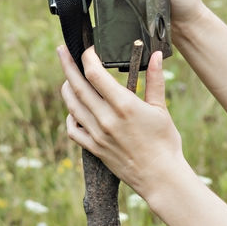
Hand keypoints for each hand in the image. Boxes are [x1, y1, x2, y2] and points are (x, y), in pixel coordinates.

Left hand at [58, 44, 184, 197]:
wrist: (160, 176)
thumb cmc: (165, 142)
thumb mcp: (161, 109)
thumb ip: (155, 80)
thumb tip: (156, 55)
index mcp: (124, 105)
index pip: (95, 74)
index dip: (88, 58)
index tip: (88, 49)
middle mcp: (106, 119)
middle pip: (78, 86)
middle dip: (67, 65)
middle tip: (61, 50)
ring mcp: (97, 134)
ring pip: (73, 106)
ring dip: (66, 88)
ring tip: (66, 77)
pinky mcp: (94, 148)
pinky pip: (74, 130)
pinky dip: (70, 117)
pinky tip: (74, 109)